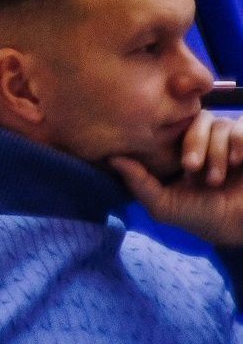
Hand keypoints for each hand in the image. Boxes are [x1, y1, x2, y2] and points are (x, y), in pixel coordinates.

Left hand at [110, 111, 242, 246]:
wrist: (240, 226)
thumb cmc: (201, 216)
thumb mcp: (164, 205)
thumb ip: (139, 183)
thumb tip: (112, 158)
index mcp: (179, 147)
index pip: (169, 123)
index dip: (169, 136)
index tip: (176, 162)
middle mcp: (204, 138)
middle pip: (194, 117)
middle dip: (194, 142)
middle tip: (192, 167)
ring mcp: (227, 137)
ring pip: (218, 122)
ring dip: (217, 151)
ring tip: (216, 178)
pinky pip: (242, 123)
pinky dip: (239, 140)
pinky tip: (239, 161)